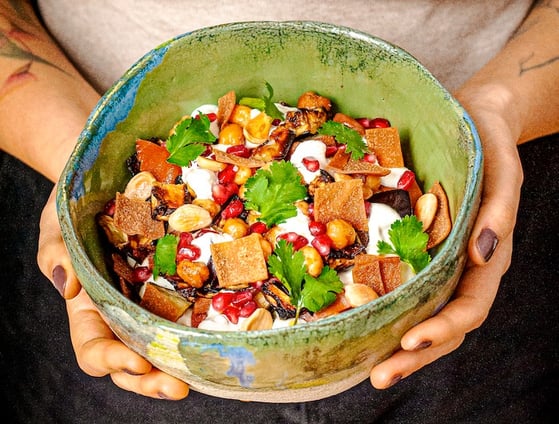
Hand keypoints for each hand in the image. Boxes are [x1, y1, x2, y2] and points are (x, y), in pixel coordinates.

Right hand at [37, 186, 189, 399]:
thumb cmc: (74, 208)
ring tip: (203, 371)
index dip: (112, 360)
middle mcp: (122, 313)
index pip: (94, 348)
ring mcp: (151, 302)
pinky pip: (189, 311)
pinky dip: (202, 327)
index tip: (136, 359)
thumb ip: (57, 255)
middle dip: (152, 380)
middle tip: (179, 386)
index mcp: (89, 309)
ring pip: (164, 345)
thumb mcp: (58, 227)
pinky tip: (223, 332)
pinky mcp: (176, 286)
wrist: (105, 184)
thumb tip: (68, 287)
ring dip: (181, 364)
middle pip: (133, 361)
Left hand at [370, 84, 522, 388]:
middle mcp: (462, 268)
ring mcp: (440, 262)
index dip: (442, 328)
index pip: (468, 307)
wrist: (473, 122)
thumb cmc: (488, 144)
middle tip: (378, 377)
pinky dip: (390, 310)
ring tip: (368, 366)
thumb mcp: (502, 172)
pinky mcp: (418, 249)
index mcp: (486, 257)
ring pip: (424, 314)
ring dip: (400, 344)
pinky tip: (365, 322)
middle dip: (414, 355)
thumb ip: (500, 212)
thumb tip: (485, 254)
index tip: (409, 340)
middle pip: (443, 324)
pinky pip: (406, 286)